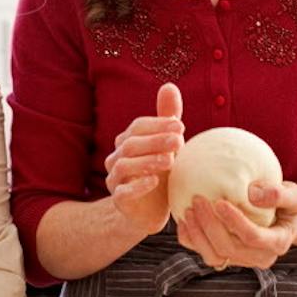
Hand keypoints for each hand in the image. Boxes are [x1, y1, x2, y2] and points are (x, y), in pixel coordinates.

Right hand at [104, 82, 183, 236]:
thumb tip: (169, 85)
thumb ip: (167, 118)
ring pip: (124, 166)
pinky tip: (155, 182)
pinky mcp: (120, 202)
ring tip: (170, 161)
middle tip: (179, 141)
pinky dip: (137, 186)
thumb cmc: (160, 172)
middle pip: (130, 144)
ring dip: (147, 161)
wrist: (149, 211)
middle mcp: (116, 158)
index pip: (137, 127)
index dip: (157, 125)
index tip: (180, 126)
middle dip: (155, 141)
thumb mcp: (167, 145)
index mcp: (127, 141)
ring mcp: (115, 180)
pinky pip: (122, 193)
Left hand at [175, 179, 296, 269]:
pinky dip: (191, 239)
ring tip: (188, 210)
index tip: (219, 202)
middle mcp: (259, 257)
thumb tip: (252, 194)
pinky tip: (184, 219)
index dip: (235, 222)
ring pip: (214, 256)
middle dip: (210, 226)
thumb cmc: (291, 205)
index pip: (253, 238)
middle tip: (197, 199)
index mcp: (278, 243)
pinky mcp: (227, 257)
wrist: (285, 218)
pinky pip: (205, 253)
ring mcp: (242, 260)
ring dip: (197, 235)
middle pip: (229, 249)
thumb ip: (280, 194)